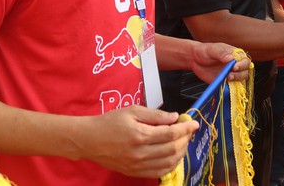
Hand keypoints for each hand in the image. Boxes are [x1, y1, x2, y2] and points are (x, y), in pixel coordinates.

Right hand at [77, 106, 196, 177]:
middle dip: (185, 139)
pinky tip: (174, 155)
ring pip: (168, 162)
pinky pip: (159, 172)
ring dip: (181, 152)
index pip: (171, 134)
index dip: (186, 128)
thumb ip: (155, 115)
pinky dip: (171, 164)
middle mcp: (140, 153)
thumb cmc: (110, 122)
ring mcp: (138, 166)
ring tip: (183, 141)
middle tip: (189, 130)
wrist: (89, 140)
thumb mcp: (132, 111)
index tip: (194, 123)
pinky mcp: (134, 173)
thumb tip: (175, 117)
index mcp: (140, 135)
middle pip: (172, 149)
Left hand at [189, 42, 251, 83]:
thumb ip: (221, 54)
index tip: (235, 67)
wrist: (195, 59)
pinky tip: (225, 84)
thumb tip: (231, 59)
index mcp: (235, 55)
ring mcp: (231, 73)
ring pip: (240, 79)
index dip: (242, 64)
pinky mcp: (225, 81)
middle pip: (245, 71)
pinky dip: (230, 87)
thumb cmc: (205, 51)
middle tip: (230, 74)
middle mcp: (235, 64)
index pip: (245, 61)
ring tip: (227, 78)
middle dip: (239, 74)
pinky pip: (231, 86)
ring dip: (236, 80)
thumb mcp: (213, 50)